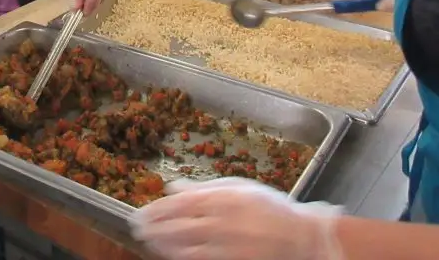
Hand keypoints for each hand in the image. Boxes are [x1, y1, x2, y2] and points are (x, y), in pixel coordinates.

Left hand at [130, 178, 343, 259]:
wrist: (302, 236)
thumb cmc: (270, 208)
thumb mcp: (238, 187)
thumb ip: (204, 187)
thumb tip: (173, 186)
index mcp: (222, 198)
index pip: (180, 204)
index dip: (157, 210)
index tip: (141, 213)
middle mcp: (222, 221)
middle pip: (179, 226)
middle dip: (155, 228)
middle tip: (136, 229)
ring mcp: (227, 245)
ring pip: (187, 246)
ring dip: (164, 245)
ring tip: (148, 243)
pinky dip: (184, 257)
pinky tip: (171, 255)